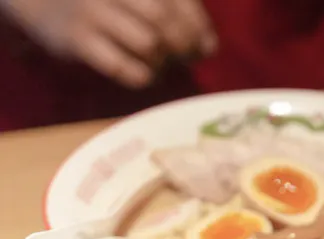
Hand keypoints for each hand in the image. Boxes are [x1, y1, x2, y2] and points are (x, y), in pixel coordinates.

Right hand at [0, 0, 216, 87]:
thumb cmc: (107, 3)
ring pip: (148, 43)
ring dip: (162, 60)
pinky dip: (142, 76)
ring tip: (158, 61)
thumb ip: (178, 12)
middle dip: (183, 44)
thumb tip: (209, 47)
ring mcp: (93, 11)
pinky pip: (123, 67)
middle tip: (185, 57)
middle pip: (163, 18)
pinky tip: (142, 72)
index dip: (199, 25)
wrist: (44, 2)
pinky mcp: (77, 39)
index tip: (207, 46)